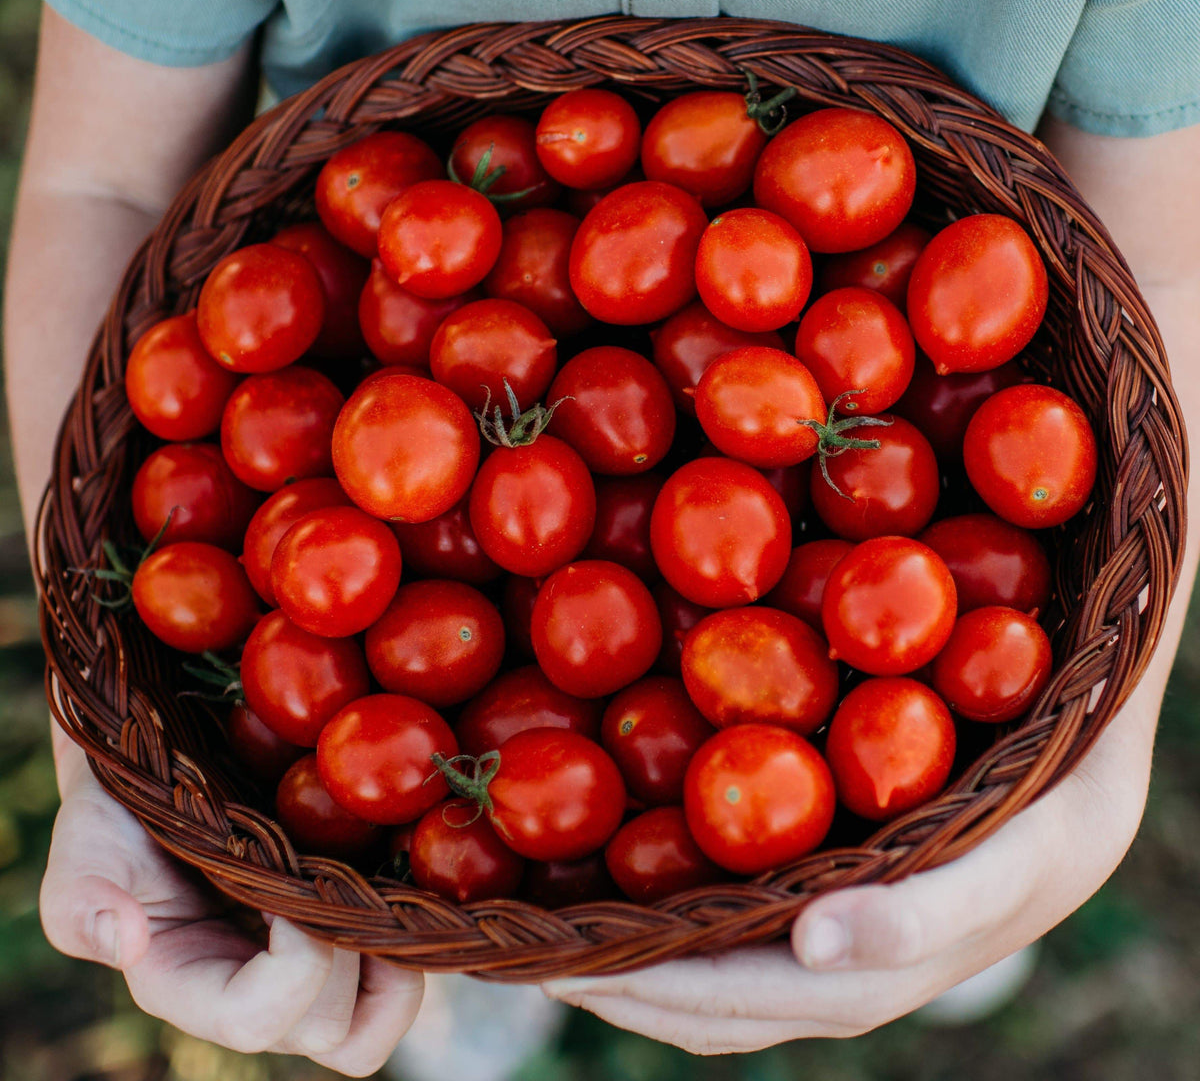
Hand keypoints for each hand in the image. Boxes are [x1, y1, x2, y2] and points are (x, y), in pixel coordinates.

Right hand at [39, 735, 422, 1074]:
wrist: (177, 763)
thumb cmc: (125, 807)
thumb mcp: (85, 846)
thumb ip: (80, 901)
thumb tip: (130, 941)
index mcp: (192, 985)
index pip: (255, 1019)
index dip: (294, 964)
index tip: (289, 883)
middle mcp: (259, 990)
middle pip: (330, 1031)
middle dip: (349, 955)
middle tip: (344, 879)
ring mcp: (311, 965)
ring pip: (378, 1019)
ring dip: (398, 959)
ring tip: (384, 887)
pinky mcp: (349, 927)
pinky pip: (404, 964)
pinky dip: (415, 928)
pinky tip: (401, 868)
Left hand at [542, 664, 1160, 1051]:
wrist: (1086, 772)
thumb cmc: (1054, 808)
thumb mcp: (1008, 857)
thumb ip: (917, 914)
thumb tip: (813, 948)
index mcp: (884, 969)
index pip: (754, 1001)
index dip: (666, 989)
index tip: (574, 964)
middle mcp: (849, 962)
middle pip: (721, 998)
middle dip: (629, 981)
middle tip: (541, 944)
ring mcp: (838, 929)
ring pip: (723, 967)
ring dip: (641, 955)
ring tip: (562, 919)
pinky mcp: (832, 883)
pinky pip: (740, 913)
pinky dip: (678, 906)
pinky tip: (631, 862)